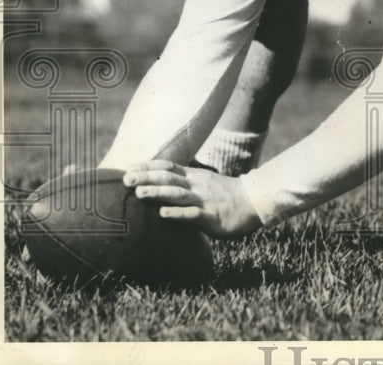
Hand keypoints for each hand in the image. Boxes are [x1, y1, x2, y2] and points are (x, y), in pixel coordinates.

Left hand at [123, 160, 261, 238]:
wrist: (256, 201)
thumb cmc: (228, 195)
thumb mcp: (206, 182)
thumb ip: (187, 183)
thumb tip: (164, 185)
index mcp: (195, 176)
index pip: (168, 167)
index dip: (148, 166)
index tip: (129, 167)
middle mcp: (197, 185)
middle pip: (169, 178)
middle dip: (146, 177)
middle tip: (125, 178)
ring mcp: (204, 200)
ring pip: (178, 194)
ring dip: (158, 192)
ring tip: (139, 193)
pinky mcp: (211, 217)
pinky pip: (192, 215)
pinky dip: (177, 214)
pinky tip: (163, 214)